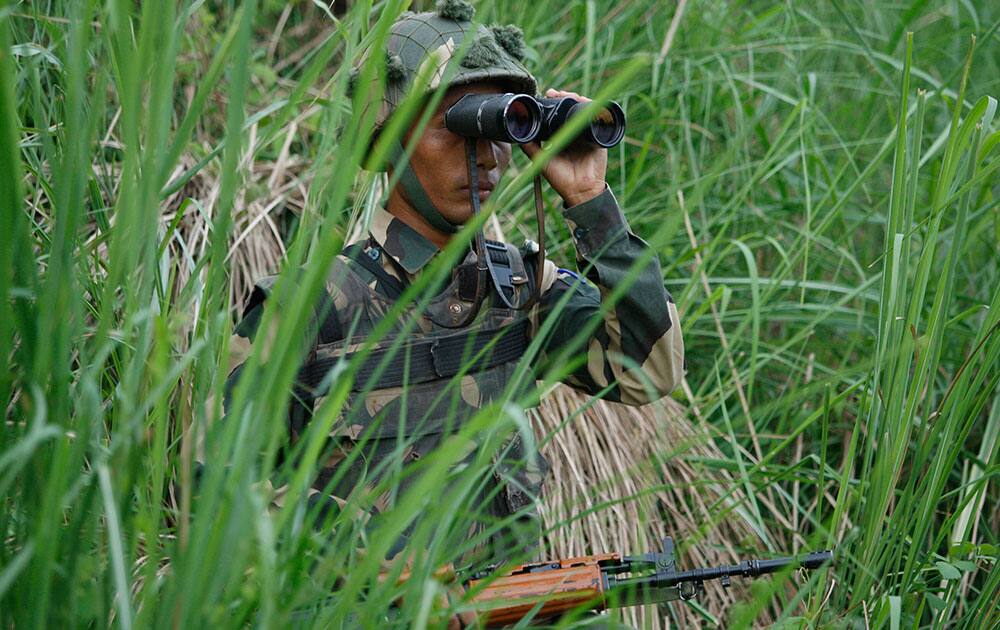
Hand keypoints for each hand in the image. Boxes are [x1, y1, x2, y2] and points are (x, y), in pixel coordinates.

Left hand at [520, 88, 607, 206]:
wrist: (580, 191)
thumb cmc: (560, 178)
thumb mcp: (541, 160)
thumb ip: (530, 147)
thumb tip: (518, 132)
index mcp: (562, 136)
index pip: (558, 114)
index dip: (553, 103)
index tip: (547, 94)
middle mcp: (575, 133)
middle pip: (571, 109)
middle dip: (565, 97)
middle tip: (555, 93)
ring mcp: (587, 134)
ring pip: (583, 110)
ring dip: (578, 99)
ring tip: (568, 95)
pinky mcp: (598, 137)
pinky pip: (598, 119)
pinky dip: (593, 108)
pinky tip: (586, 102)